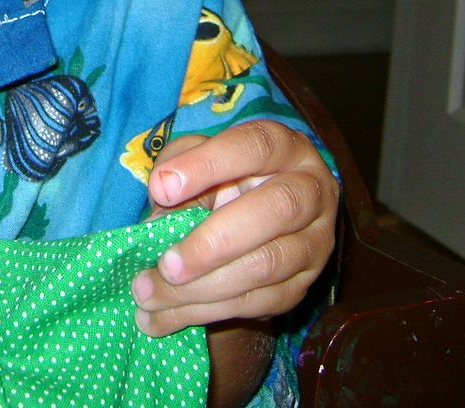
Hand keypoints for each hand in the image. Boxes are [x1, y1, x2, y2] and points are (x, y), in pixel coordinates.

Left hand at [131, 121, 337, 335]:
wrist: (242, 225)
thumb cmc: (215, 179)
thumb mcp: (195, 159)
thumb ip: (178, 165)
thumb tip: (164, 191)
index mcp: (285, 147)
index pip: (255, 147)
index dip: (209, 165)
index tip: (162, 188)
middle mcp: (312, 191)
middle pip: (276, 211)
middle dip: (213, 243)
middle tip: (164, 265)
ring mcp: (314, 242)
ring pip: (267, 266)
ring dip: (203, 288)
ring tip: (149, 296)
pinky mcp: (302, 286)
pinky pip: (260, 303)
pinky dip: (207, 312)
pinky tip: (164, 318)